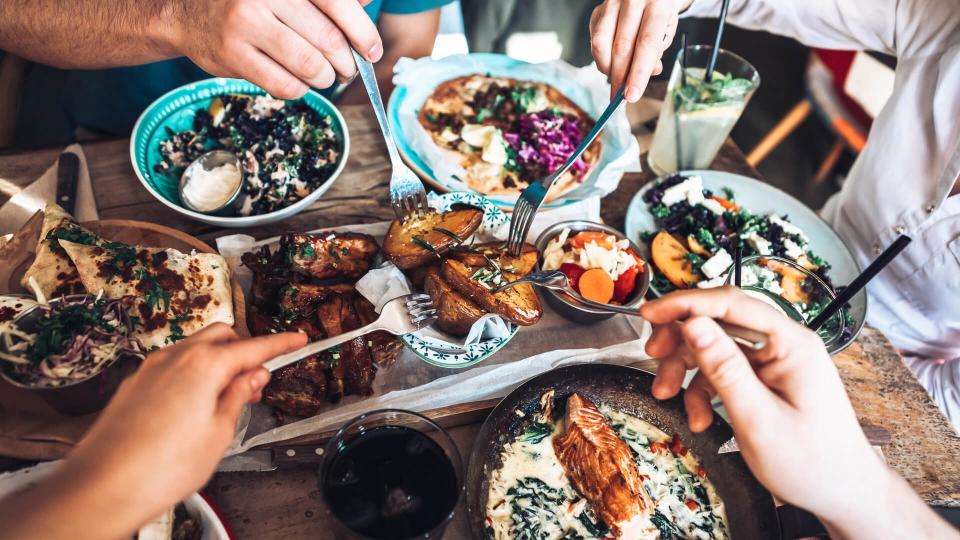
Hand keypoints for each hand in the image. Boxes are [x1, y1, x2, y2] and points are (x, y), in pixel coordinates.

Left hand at [0, 325, 306, 539]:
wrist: (103, 487)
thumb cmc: (161, 467)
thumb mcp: (219, 434)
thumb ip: (239, 397)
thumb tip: (253, 377)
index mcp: (204, 365)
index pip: (253, 347)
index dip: (280, 344)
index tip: (297, 340)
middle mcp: (175, 357)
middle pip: (221, 336)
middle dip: (244, 349)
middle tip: (258, 380)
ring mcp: (151, 368)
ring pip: (195, 348)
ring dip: (217, 362)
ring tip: (227, 398)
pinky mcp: (135, 384)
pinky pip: (173, 365)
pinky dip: (193, 373)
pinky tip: (196, 405)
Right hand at [169, 0, 381, 98]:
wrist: (185, 11)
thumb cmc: (248, 0)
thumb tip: (368, 2)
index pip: (335, 2)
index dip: (362, 31)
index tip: (372, 51)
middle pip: (328, 39)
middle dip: (346, 62)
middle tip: (347, 69)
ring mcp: (246, 25)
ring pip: (309, 66)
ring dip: (325, 78)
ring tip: (323, 76)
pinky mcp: (232, 55)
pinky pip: (284, 84)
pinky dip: (300, 89)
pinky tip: (297, 81)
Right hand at [590, 0, 687, 101]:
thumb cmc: (657, 13)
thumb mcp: (666, 29)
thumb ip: (656, 51)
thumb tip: (648, 73)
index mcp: (657, 4)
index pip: (646, 44)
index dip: (638, 73)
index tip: (632, 95)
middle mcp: (632, 0)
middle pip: (622, 47)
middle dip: (620, 77)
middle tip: (619, 97)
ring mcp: (611, 3)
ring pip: (601, 44)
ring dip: (607, 69)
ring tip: (615, 80)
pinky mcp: (598, 11)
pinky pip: (594, 40)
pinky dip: (601, 58)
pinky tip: (611, 63)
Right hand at [639, 287, 908, 531]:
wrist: (842, 494)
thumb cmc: (812, 463)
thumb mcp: (758, 419)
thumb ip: (724, 368)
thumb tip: (693, 325)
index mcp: (791, 344)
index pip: (731, 303)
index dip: (684, 304)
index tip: (649, 312)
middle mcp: (783, 345)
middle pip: (718, 320)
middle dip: (680, 338)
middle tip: (652, 354)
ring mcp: (773, 362)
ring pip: (714, 346)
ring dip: (685, 369)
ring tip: (667, 395)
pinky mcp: (765, 379)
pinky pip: (722, 371)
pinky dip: (702, 391)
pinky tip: (698, 416)